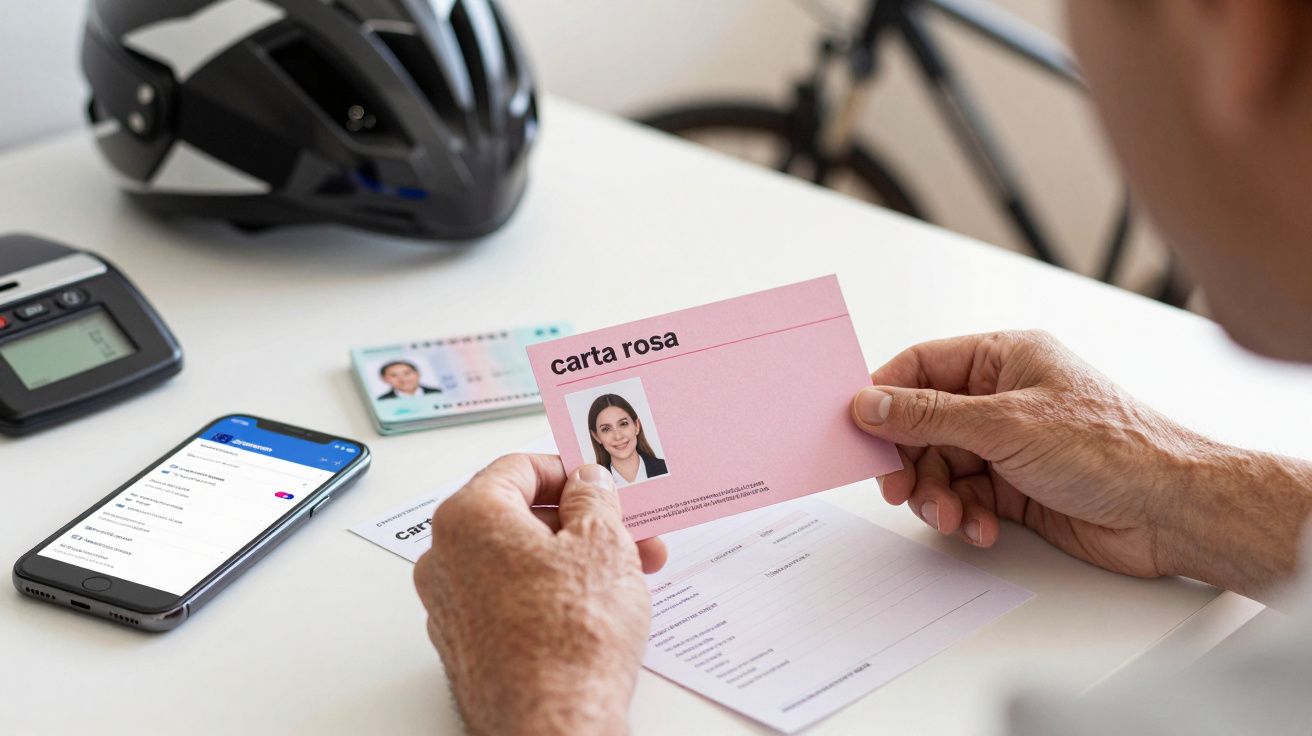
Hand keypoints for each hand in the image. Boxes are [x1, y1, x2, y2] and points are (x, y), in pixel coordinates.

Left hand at [414, 454, 666, 735]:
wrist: (554, 723)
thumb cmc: (570, 638)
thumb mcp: (603, 541)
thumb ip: (593, 497)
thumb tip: (586, 483)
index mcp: (468, 518)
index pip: (518, 467)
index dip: (567, 470)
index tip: (598, 483)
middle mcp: (445, 559)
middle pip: (519, 516)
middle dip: (581, 522)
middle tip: (628, 532)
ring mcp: (452, 607)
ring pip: (518, 561)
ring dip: (573, 559)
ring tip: (627, 575)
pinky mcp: (467, 647)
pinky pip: (510, 600)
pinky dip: (550, 594)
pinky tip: (594, 609)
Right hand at [851, 330, 1219, 580]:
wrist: (1171, 511)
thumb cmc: (1113, 448)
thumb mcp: (1005, 424)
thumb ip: (929, 415)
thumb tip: (872, 403)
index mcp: (1004, 358)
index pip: (921, 368)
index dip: (885, 397)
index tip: (857, 428)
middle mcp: (1003, 398)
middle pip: (924, 425)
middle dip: (911, 461)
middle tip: (898, 488)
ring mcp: (1010, 444)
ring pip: (942, 467)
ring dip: (937, 495)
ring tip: (950, 515)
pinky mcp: (1017, 488)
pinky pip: (966, 498)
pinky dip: (964, 516)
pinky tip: (979, 527)